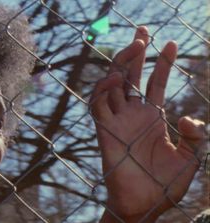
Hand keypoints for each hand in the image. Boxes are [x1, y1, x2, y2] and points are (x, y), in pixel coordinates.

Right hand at [90, 27, 205, 221]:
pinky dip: (102, 90)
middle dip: (136, 53)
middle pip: (131, 77)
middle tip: (144, 31)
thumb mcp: (191, 158)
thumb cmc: (166, 185)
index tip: (171, 43)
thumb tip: (189, 117)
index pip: (154, 83)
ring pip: (112, 85)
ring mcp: (117, 121)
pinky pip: (98, 106)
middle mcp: (132, 115)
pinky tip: (115, 77)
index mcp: (151, 117)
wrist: (145, 205)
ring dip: (121, 65)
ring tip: (136, 47)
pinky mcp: (105, 132)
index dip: (162, 63)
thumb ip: (194, 136)